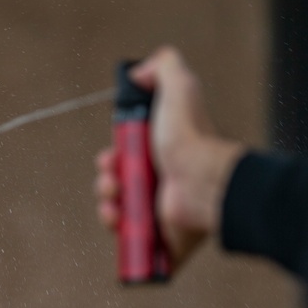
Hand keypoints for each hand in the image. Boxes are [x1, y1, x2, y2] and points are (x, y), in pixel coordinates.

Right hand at [95, 46, 245, 269]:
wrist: (202, 184)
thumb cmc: (192, 140)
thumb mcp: (180, 89)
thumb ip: (163, 67)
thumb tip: (139, 70)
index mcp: (162, 156)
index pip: (125, 160)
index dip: (110, 158)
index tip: (109, 156)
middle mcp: (161, 184)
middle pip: (118, 186)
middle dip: (105, 182)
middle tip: (112, 179)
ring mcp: (160, 213)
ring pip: (118, 213)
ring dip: (107, 205)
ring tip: (115, 201)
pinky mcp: (160, 239)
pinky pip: (129, 240)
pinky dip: (117, 229)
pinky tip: (118, 219)